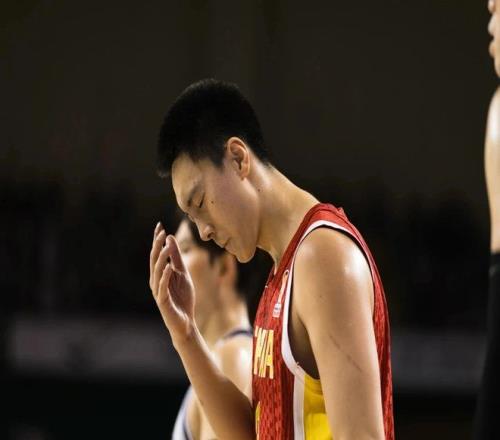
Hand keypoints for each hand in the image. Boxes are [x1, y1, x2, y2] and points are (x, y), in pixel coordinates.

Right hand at [149, 222, 195, 344]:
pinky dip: (165, 276)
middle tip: (161, 232)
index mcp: (159, 273)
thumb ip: (176, 258)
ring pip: (157, 271)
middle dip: (157, 245)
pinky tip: (169, 267)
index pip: (157, 253)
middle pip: (154, 260)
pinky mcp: (162, 301)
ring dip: (161, 258)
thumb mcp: (182, 273)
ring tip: (166, 246)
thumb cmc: (183, 298)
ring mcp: (158, 291)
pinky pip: (162, 286)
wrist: (185, 321)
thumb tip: (170, 239)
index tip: (159, 225)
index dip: (157, 240)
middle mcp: (156, 280)